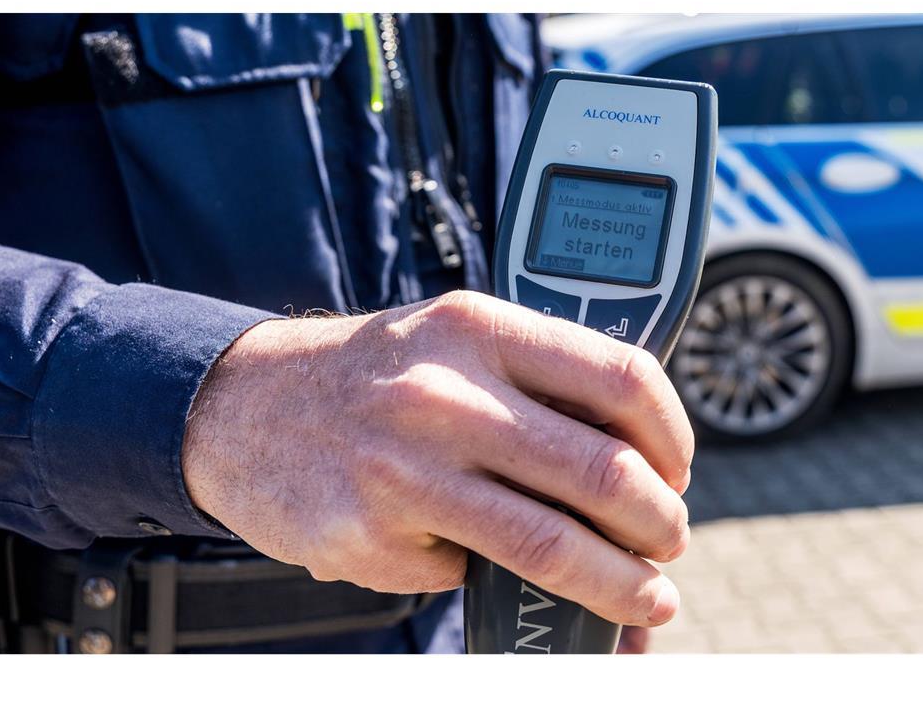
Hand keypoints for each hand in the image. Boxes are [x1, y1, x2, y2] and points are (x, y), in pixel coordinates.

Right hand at [182, 290, 692, 626]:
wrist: (244, 405)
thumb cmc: (373, 374)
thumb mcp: (454, 341)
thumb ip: (538, 382)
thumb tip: (639, 453)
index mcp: (479, 328)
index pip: (623, 378)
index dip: (674, 435)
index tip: (678, 468)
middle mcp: (446, 394)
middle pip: (605, 472)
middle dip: (661, 524)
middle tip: (668, 540)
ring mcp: (404, 469)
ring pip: (555, 546)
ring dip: (622, 584)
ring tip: (644, 595)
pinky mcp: (370, 537)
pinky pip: (473, 575)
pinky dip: (505, 586)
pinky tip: (499, 573)